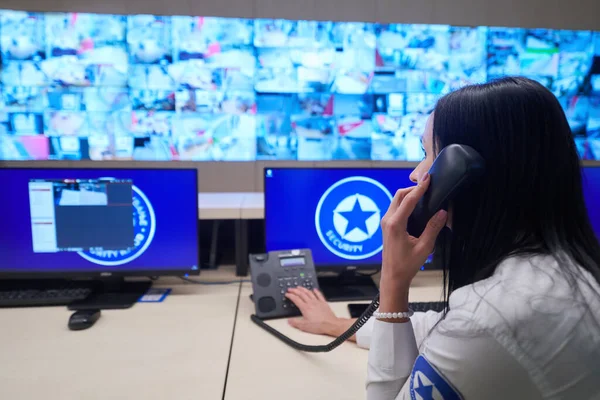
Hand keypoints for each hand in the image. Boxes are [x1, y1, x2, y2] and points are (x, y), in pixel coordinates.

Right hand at [285, 287, 338, 335]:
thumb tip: (289, 321)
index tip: (287, 294)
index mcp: (305, 308)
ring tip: (299, 287)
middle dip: (295, 290)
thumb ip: (295, 323)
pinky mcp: (323, 303)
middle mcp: (311, 303)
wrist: (330, 324)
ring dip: (303, 289)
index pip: (296, 299)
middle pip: (301, 294)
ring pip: (309, 293)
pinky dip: (316, 291)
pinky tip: (314, 289)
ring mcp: (317, 302)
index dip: (290, 296)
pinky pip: (319, 295)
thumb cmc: (319, 325)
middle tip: (291, 289)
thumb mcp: (304, 326)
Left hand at [380, 173, 447, 296]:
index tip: (428, 178)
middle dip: (413, 188)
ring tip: (424, 193)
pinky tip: (416, 205)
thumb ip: (433, 228)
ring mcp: (385, 222)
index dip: (420, 188)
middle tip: (428, 185)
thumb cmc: (407, 265)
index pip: (408, 200)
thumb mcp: (424, 247)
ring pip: (396, 200)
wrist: (393, 277)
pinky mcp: (387, 225)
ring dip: (409, 194)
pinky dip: (405, 202)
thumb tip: (443, 212)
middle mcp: (388, 220)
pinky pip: (395, 208)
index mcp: (396, 224)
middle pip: (399, 195)